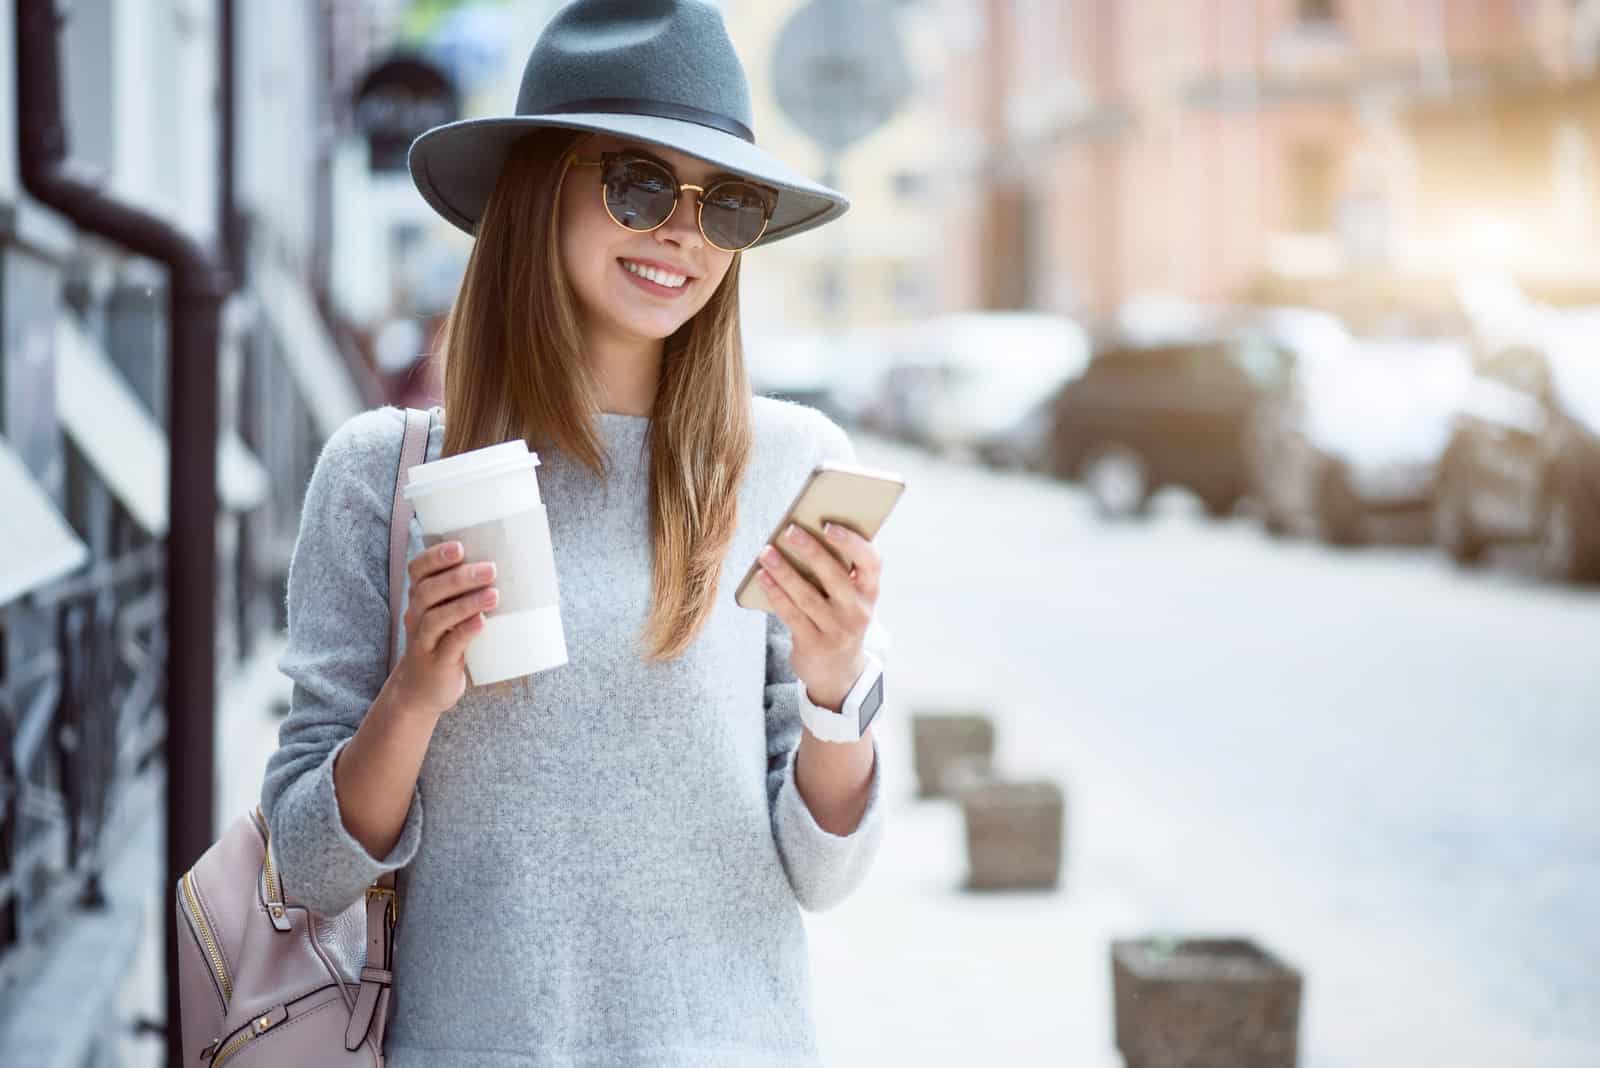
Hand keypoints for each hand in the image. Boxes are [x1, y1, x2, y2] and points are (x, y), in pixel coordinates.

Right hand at [389, 541, 497, 717]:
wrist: (422, 689)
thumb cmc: (445, 641)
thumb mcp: (450, 613)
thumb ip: (469, 592)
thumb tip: (515, 566)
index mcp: (420, 597)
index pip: (418, 569)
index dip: (435, 556)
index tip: (460, 546)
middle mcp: (417, 615)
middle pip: (429, 590)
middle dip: (460, 577)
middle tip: (491, 569)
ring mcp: (424, 640)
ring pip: (437, 618)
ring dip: (466, 603)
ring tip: (493, 595)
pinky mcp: (436, 663)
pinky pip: (448, 645)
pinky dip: (464, 632)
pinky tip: (481, 623)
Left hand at [757, 521, 882, 709]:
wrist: (838, 673)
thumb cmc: (839, 620)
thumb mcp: (850, 600)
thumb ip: (838, 573)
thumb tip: (802, 535)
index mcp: (870, 593)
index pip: (871, 562)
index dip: (852, 542)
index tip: (829, 526)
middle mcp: (857, 611)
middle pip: (834, 576)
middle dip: (810, 550)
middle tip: (789, 530)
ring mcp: (836, 630)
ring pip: (806, 594)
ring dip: (783, 570)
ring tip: (766, 552)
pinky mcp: (814, 644)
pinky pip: (791, 614)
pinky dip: (775, 593)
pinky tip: (763, 577)